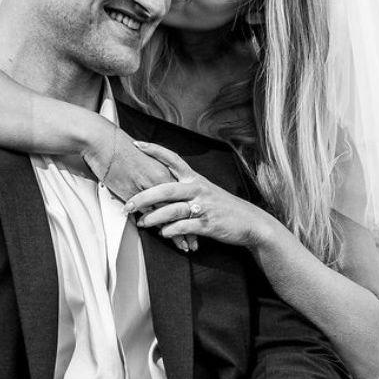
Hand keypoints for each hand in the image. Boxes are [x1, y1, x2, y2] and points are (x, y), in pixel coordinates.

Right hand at [82, 129, 195, 253]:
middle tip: (197, 242)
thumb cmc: (123, 150)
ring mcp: (150, 190)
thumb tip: (164, 188)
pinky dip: (160, 229)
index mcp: (167, 171)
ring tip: (185, 247)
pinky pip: (151, 216)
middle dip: (192, 227)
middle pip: (183, 208)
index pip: (186, 197)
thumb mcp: (147, 162)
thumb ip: (157, 176)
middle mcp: (163, 181)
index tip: (200, 224)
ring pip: (170, 215)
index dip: (194, 212)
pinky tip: (165, 238)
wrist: (105, 143)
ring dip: (178, 233)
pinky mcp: (135, 197)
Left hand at [122, 143, 274, 252]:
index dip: (155, 150)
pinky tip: (164, 234)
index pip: (173, 159)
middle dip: (144, 196)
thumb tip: (159, 188)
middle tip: (128, 204)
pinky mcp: (208, 224)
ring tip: (142, 223)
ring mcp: (203, 207)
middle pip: (166, 189)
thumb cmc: (223, 207)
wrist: (250, 222)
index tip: (137, 144)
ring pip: (172, 210)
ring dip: (154, 218)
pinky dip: (171, 231)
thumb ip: (184, 188)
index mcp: (195, 179)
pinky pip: (184, 227)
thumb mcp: (205, 191)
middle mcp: (198, 189)